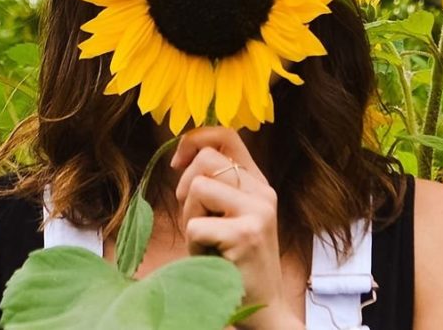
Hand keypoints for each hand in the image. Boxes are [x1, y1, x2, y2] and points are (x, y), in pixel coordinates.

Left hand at [170, 127, 303, 329]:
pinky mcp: (247, 234)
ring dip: (190, 218)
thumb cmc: (234, 260)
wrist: (265, 306)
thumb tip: (182, 154)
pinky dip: (194, 245)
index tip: (177, 163)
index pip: (227, 136)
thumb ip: (216, 184)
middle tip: (196, 219)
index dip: (195, 140)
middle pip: (206, 160)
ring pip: (198, 188)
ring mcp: (258, 212)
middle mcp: (263, 192)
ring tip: (207, 240)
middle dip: (186, 188)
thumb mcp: (228, 214)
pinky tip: (211, 257)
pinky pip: (196, 226)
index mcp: (258, 183)